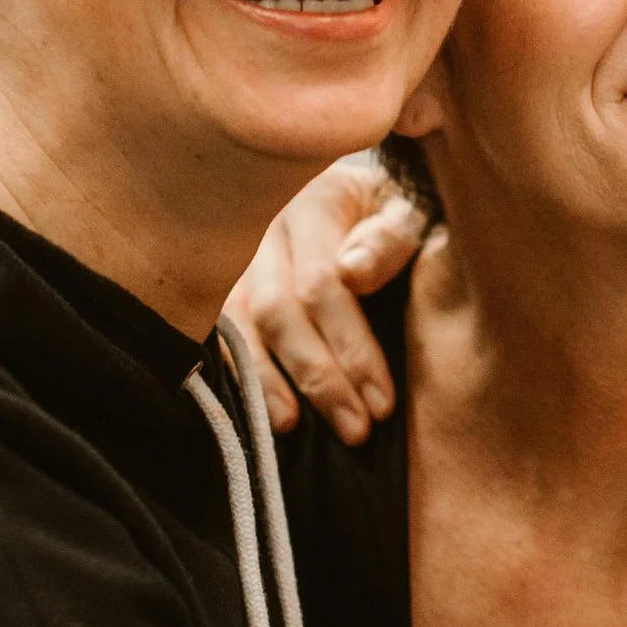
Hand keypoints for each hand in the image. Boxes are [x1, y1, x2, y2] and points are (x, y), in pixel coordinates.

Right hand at [224, 153, 427, 441]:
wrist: (356, 196)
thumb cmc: (392, 212)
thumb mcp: (408, 211)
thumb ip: (390, 238)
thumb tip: (353, 273)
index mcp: (316, 202)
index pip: (323, 284)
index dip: (352, 349)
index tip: (382, 404)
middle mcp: (267, 229)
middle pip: (278, 310)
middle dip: (318, 377)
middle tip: (355, 430)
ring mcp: (238, 258)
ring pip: (239, 323)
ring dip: (266, 381)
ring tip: (292, 427)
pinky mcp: (223, 286)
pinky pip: (218, 332)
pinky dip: (236, 373)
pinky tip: (254, 412)